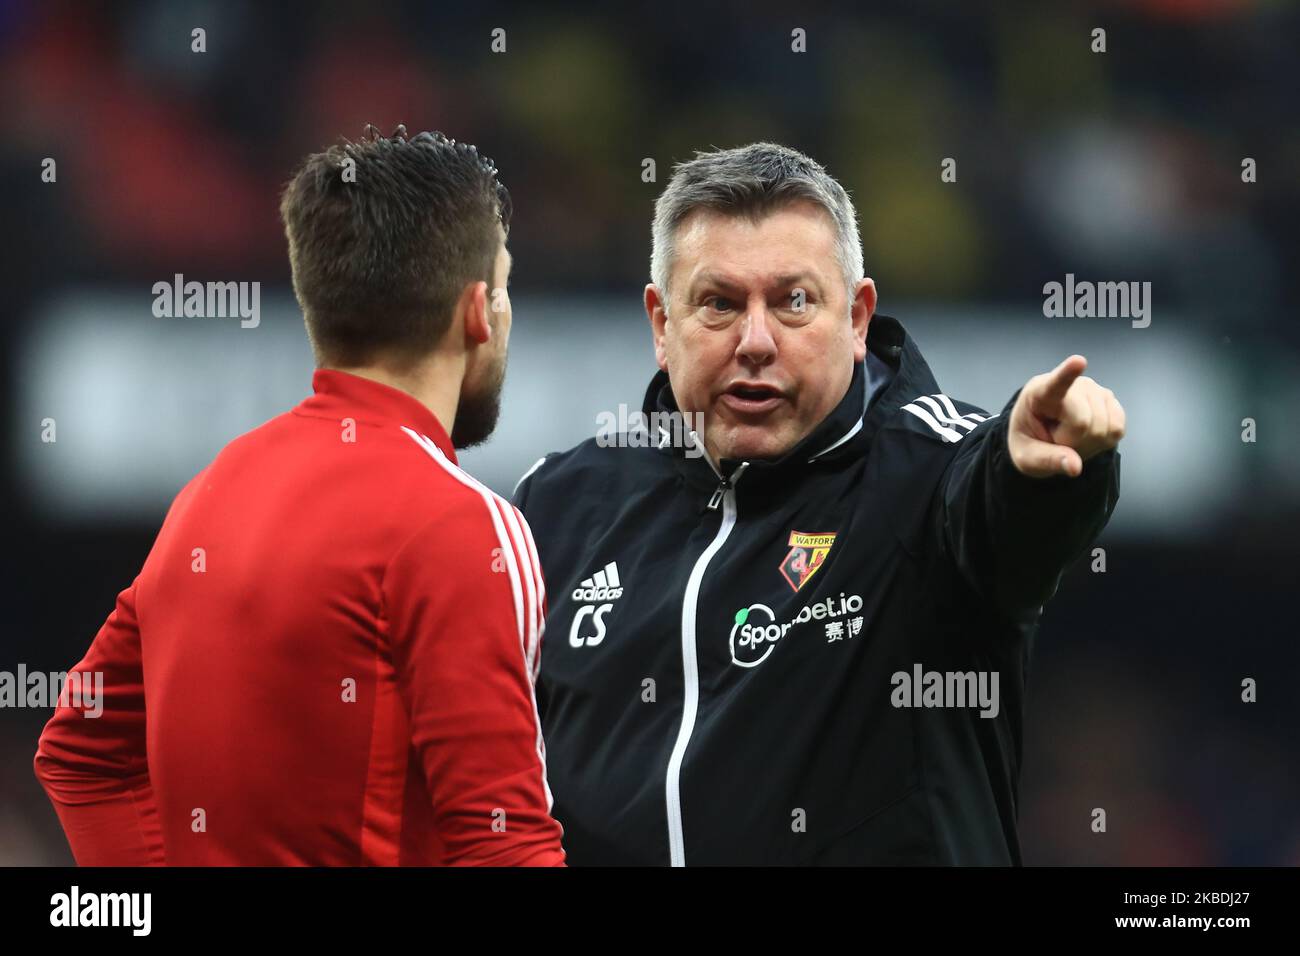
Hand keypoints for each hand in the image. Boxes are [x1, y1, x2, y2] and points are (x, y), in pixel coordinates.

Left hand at [1008, 355, 1124, 477]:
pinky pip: (1118, 429)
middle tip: (1058, 440)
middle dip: (1073, 442)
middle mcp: (1072, 385)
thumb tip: (1074, 467)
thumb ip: (1048, 461)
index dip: (1068, 373)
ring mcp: (1095, 389)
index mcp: (1040, 392)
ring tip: (1071, 436)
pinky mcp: (1111, 400)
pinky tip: (1088, 434)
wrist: (1041, 434)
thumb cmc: (1031, 441)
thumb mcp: (1027, 458)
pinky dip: (1104, 440)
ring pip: (1104, 427)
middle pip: (1084, 422)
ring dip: (1089, 443)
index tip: (1078, 361)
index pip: (1056, 383)